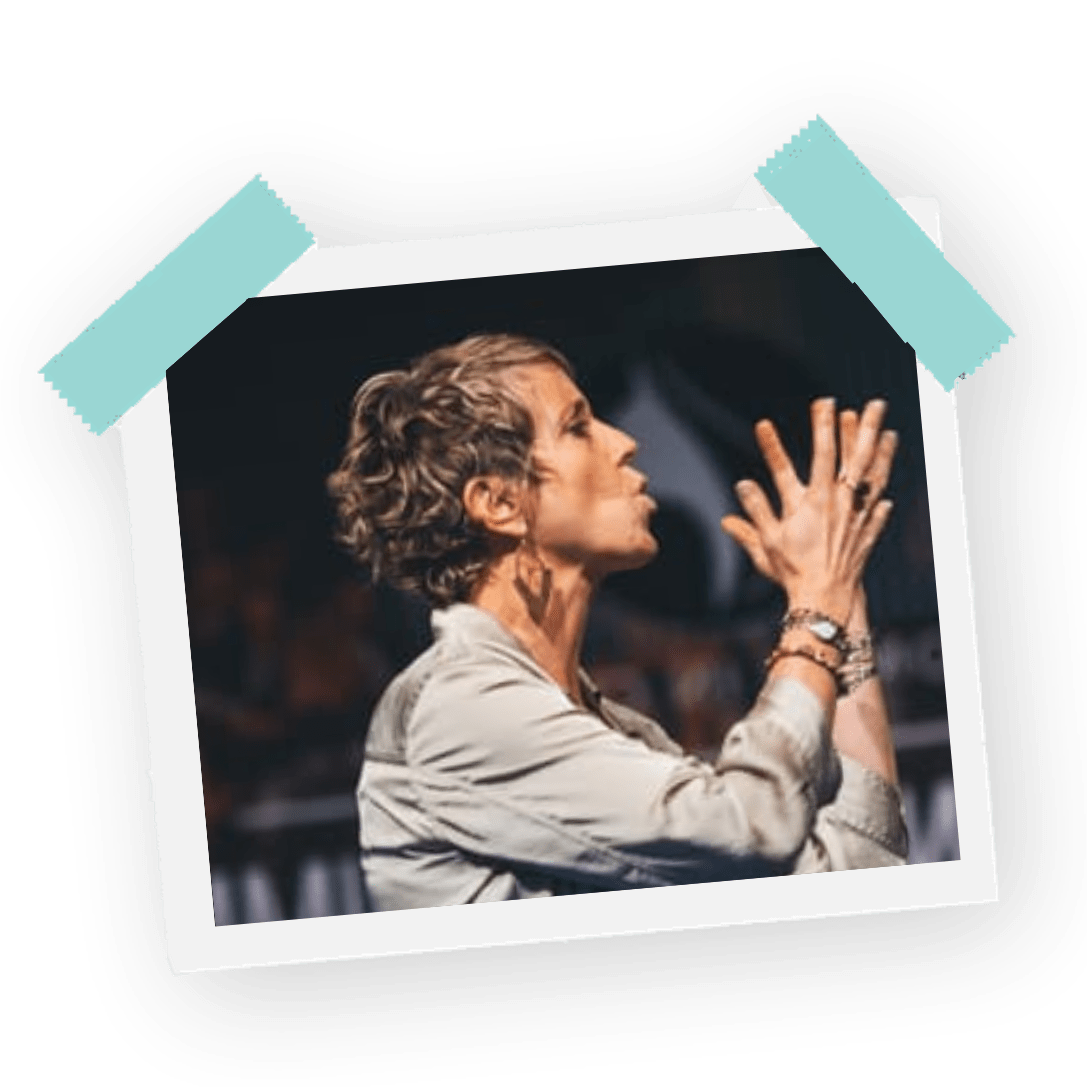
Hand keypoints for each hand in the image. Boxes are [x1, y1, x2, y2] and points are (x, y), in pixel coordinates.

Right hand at [721, 398, 896, 624]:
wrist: (825, 598)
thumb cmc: (792, 571)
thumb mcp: (765, 540)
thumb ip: (755, 511)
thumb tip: (742, 485)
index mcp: (815, 501)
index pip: (821, 454)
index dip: (822, 427)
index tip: (824, 402)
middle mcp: (841, 504)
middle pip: (857, 458)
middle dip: (865, 428)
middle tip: (876, 403)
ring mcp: (857, 518)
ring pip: (875, 479)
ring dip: (883, 454)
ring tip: (891, 432)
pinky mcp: (867, 535)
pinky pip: (879, 512)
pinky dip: (882, 499)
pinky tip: (887, 495)